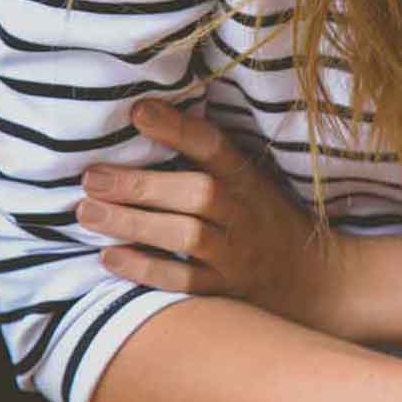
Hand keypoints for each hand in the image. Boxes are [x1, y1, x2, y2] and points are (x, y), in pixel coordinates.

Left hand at [76, 100, 326, 326]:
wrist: (313, 278)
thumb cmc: (266, 219)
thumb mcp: (251, 181)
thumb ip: (211, 160)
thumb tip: (148, 119)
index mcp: (249, 178)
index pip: (215, 146)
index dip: (178, 127)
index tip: (138, 110)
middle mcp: (245, 212)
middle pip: (198, 193)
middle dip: (142, 184)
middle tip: (92, 176)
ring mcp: (237, 254)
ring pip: (186, 236)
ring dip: (134, 223)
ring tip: (87, 211)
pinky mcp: (225, 291)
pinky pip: (184, 281)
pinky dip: (145, 268)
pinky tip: (109, 256)